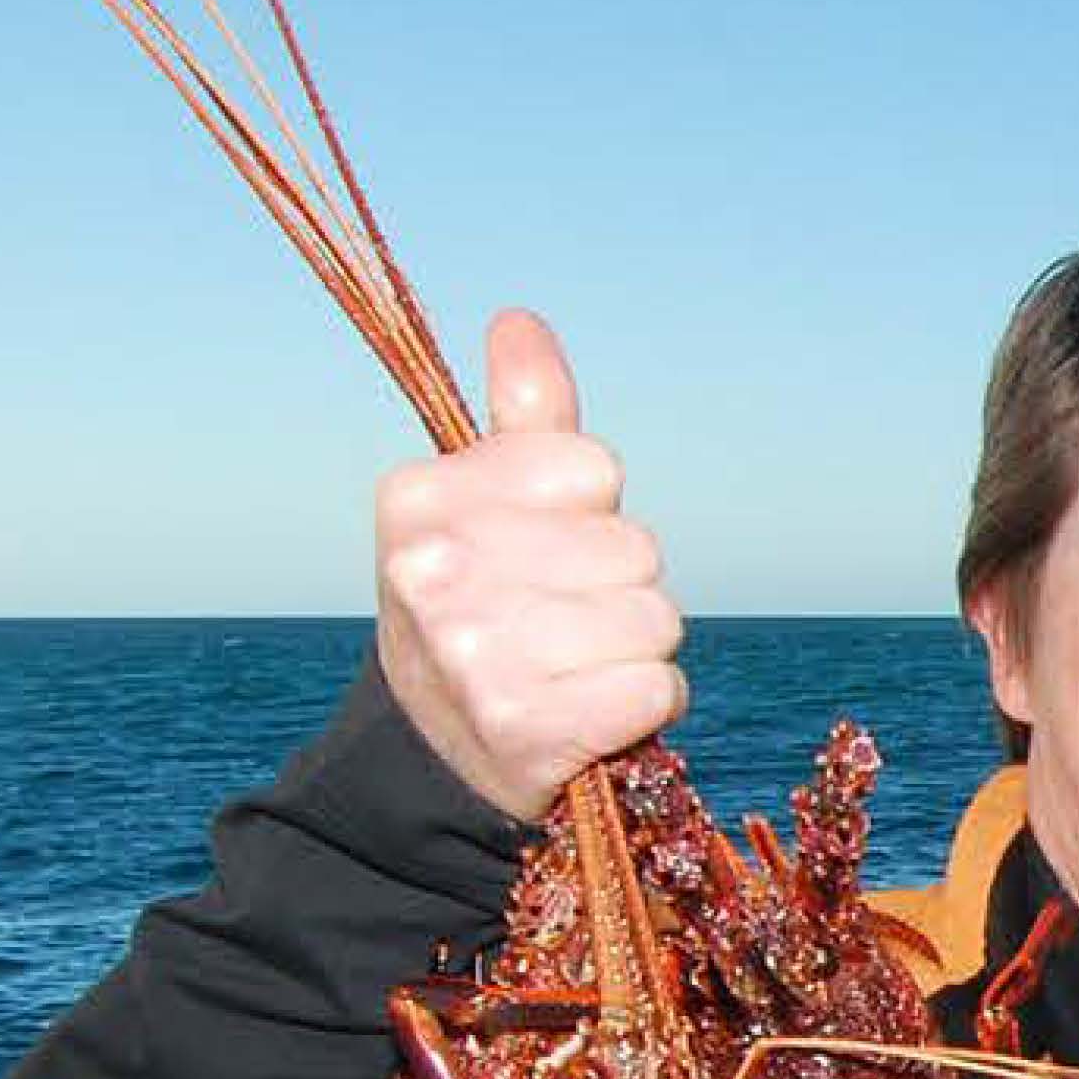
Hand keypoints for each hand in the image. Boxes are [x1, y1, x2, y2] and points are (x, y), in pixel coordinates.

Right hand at [376, 308, 687, 825]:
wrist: (438, 753)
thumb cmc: (480, 609)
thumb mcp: (480, 507)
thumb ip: (518, 422)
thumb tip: (520, 324)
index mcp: (421, 498)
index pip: (592, 467)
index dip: (592, 510)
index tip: (546, 546)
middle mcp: (437, 571)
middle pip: (634, 547)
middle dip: (622, 585)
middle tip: (566, 620)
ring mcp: (477, 654)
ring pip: (654, 619)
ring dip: (638, 649)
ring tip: (582, 666)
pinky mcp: (527, 730)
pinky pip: (657, 689)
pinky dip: (647, 704)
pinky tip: (598, 711)